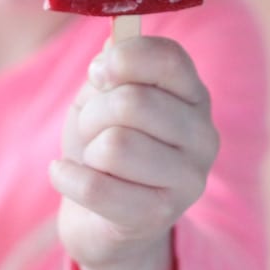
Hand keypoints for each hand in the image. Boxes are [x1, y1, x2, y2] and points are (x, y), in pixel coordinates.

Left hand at [49, 35, 219, 269]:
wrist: (103, 219)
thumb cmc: (107, 144)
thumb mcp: (106, 97)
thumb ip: (113, 68)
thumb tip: (111, 51)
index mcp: (194, 96)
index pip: (168, 59)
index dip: (124, 58)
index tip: (98, 73)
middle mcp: (203, 136)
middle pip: (133, 102)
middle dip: (93, 112)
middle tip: (89, 125)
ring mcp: (188, 180)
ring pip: (115, 145)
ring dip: (87, 148)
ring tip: (91, 157)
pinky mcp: (159, 217)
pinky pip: (96, 186)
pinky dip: (68, 177)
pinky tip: (66, 175)